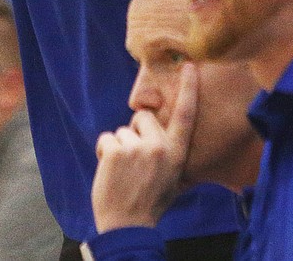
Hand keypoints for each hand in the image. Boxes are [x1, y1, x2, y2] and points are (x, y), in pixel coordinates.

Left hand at [92, 63, 196, 232]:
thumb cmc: (150, 201)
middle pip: (142, 118)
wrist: (127, 226)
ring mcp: (137, 148)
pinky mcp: (116, 150)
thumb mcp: (173, 178)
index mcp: (177, 153)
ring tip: (123, 171)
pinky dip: (104, 151)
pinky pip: (106, 138)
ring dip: (118, 147)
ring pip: (122, 130)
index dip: (188, 90)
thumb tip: (169, 132)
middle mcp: (160, 147)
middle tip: (135, 160)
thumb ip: (171, 153)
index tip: (189, 66)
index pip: (186, 116)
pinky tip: (109, 171)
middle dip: (135, 132)